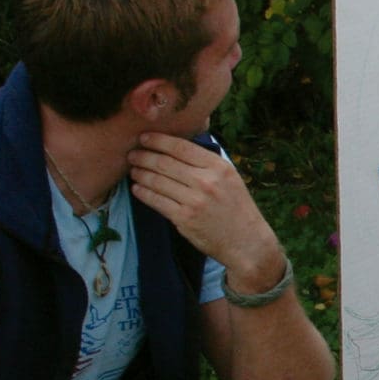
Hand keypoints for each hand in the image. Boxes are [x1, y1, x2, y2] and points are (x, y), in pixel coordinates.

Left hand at [127, 134, 281, 285]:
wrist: (246, 242)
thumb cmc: (236, 208)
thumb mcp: (230, 178)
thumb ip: (207, 163)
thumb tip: (177, 147)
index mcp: (219, 167)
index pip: (181, 147)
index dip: (158, 140)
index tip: (144, 137)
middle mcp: (206, 181)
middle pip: (165, 162)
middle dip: (143, 156)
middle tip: (132, 154)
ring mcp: (194, 200)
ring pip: (157, 181)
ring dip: (140, 174)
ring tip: (133, 170)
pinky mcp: (184, 218)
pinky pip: (156, 201)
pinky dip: (143, 193)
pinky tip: (137, 189)